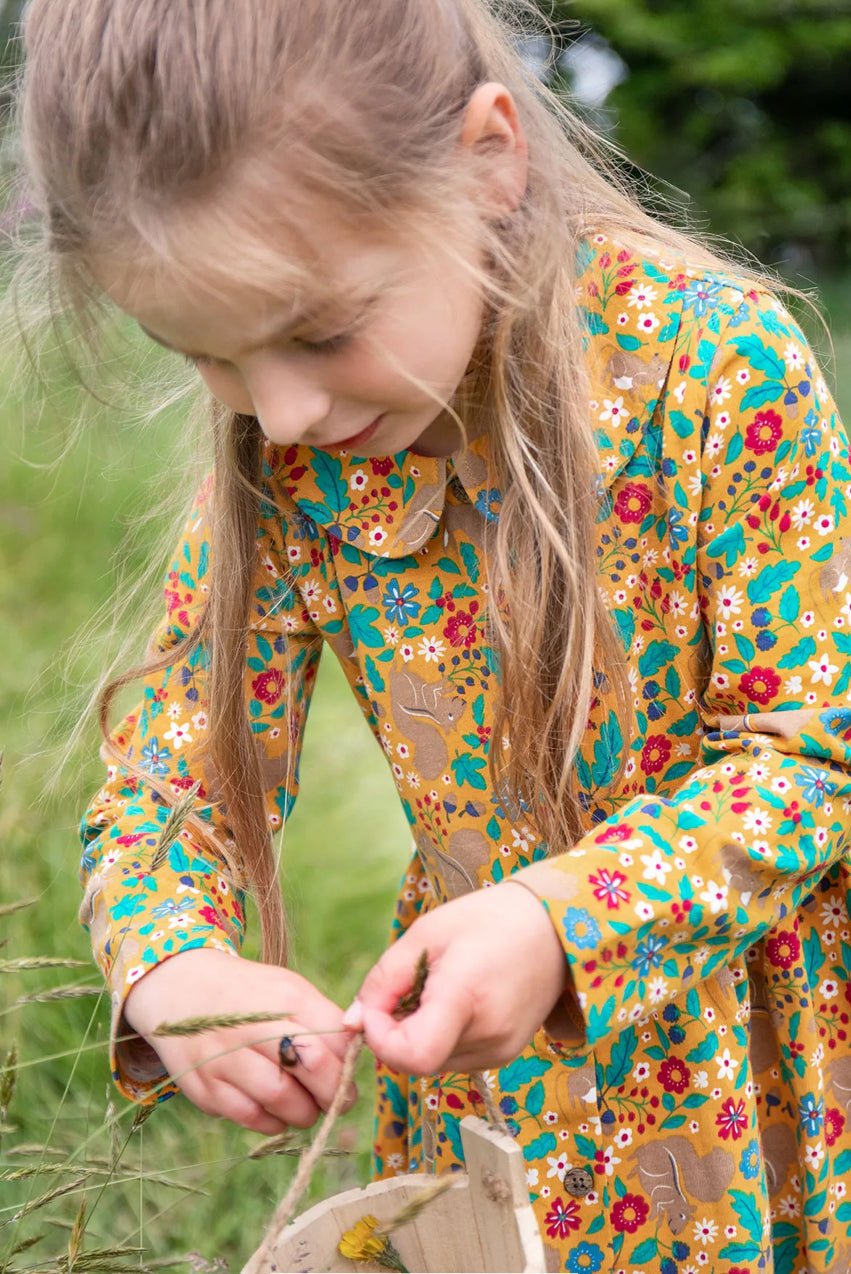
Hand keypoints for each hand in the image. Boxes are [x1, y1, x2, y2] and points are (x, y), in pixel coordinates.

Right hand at [124, 948, 353, 1134]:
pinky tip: (276, 1108)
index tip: (351, 1074)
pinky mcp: (204, 1088)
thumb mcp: (289, 991)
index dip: (349, 1065)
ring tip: (307, 1104)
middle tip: (340, 1099)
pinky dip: (273, 1121)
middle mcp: (252, 1025)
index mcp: (283, 997)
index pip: (334, 1039)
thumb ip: (325, 1021)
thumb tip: (359, 1055)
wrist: (179, 990)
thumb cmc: (250, 996)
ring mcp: (224, 1058)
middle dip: (335, 1093)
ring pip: (283, 1101)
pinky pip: (251, 1118)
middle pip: (312, 1069)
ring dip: (305, 1112)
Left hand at [350, 882, 566, 1073]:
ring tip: (436, 989)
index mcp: (465, 998)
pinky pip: (456, 1058)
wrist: (553, 926)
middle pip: (416, 1060)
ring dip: (418, 1035)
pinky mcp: (507, 1055)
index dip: (380, 1038)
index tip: (375, 1007)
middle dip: (395, 1032)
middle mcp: (488, 1036)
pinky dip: (442, 1037)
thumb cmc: (487, 920)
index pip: (411, 1056)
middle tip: (405, 988)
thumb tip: (352, 1023)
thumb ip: (384, 981)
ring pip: (433, 1063)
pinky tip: (457, 1002)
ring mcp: (501, 1050)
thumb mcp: (425, 933)